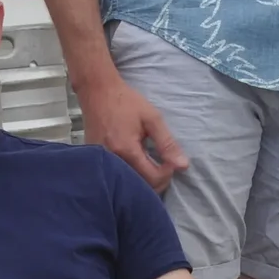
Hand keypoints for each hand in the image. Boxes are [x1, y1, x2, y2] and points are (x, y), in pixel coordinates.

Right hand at [77, 70, 189, 190]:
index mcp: (126, 150)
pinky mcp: (96, 161)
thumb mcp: (152, 118)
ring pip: (127, 185)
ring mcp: (101, 162)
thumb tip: (183, 166)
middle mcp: (111, 161)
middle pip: (139, 187)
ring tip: (152, 166)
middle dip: (156, 181)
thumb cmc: (126, 102)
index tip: (171, 162)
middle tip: (164, 166)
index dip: (167, 174)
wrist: (97, 91)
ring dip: (144, 180)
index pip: (152, 178)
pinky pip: (116, 177)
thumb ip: (167, 143)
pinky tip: (137, 164)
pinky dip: (130, 176)